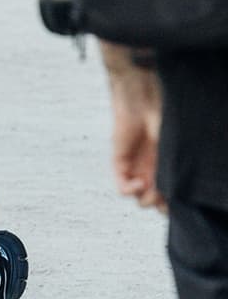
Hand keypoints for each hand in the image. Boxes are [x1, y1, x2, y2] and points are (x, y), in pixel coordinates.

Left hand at [99, 41, 166, 211]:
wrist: (141, 93)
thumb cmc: (164, 115)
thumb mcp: (174, 146)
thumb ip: (175, 168)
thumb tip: (176, 197)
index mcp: (168, 163)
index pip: (170, 195)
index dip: (174, 205)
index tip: (179, 203)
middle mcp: (153, 167)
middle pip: (154, 201)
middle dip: (160, 204)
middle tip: (164, 196)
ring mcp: (136, 165)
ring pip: (138, 197)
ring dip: (145, 199)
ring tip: (150, 186)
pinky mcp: (119, 159)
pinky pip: (121, 186)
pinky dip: (129, 190)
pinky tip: (137, 183)